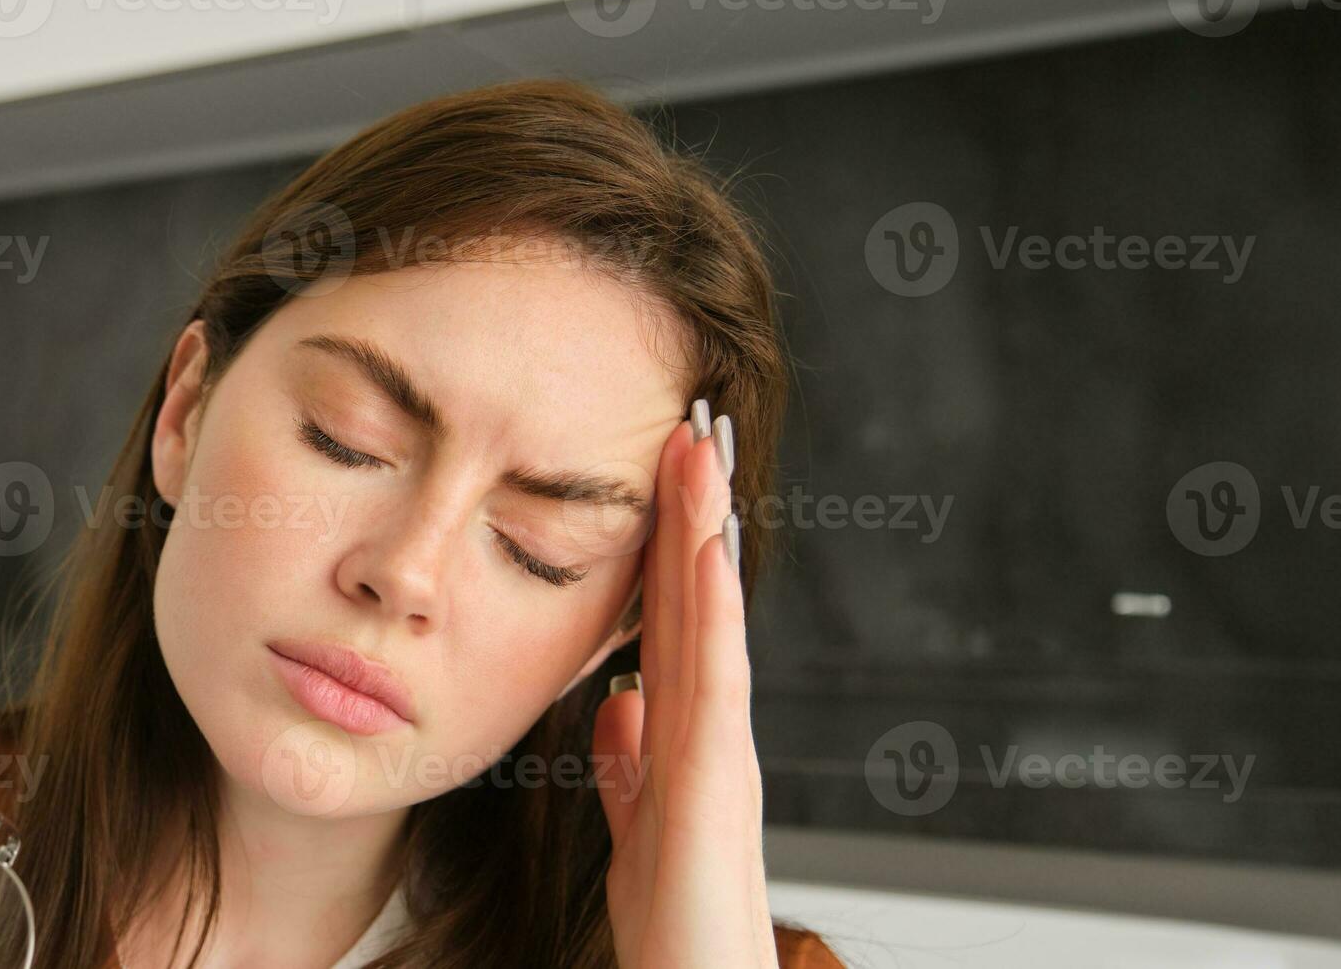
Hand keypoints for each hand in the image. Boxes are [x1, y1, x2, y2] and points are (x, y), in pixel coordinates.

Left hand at [592, 399, 777, 968]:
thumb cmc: (675, 927)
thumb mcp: (635, 829)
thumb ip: (628, 765)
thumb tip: (618, 703)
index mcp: (685, 742)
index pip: (674, 622)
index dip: (666, 545)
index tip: (661, 469)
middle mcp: (713, 738)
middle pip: (701, 603)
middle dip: (696, 513)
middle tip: (692, 422)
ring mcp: (722, 756)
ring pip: (716, 623)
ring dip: (707, 533)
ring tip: (701, 451)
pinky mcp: (719, 789)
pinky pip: (716, 684)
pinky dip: (713, 613)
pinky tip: (705, 553)